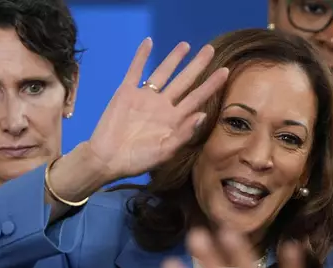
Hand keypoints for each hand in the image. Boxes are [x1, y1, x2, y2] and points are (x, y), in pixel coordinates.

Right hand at [88, 38, 228, 179]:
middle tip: (210, 49)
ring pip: (162, 73)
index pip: (197, 98)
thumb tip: (203, 115)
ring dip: (173, 59)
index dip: (210, 85)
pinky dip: (141, 57)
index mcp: (174, 120)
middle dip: (197, 65)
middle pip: (184, 81)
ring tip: (185, 44)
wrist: (107, 159)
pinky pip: (135, 71)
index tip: (225, 72)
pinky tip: (149, 42)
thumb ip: (184, 134)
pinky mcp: (126, 93)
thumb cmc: (138, 160)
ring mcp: (145, 97)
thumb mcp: (165, 152)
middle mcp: (162, 106)